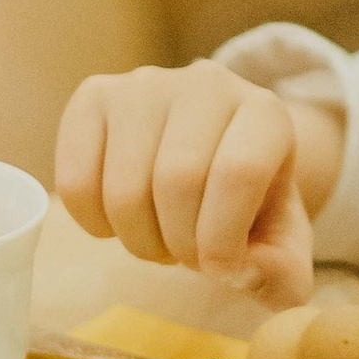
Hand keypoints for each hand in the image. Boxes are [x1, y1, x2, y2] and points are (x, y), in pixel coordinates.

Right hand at [52, 61, 345, 302]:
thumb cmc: (249, 207)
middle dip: (179, 245)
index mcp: (266, 114)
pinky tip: (120, 219)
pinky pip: (76, 183)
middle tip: (187, 255)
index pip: (238, 173)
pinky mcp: (94, 96)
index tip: (221, 271)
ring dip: (139, 240)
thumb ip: (283, 274)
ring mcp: (144, 85)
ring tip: (160, 236)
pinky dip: (95, 224)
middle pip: (177, 182)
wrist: (210, 157)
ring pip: (124, 190)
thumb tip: (240, 273)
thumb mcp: (282, 245)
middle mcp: (207, 84)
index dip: (223, 240)